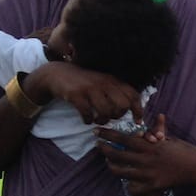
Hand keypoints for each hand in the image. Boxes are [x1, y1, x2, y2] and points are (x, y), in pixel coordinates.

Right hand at [27, 61, 142, 124]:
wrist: (57, 73)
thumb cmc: (85, 82)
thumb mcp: (103, 82)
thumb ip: (116, 92)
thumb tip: (132, 108)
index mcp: (113, 80)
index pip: (133, 95)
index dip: (138, 110)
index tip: (137, 121)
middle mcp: (104, 83)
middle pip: (123, 105)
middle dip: (118, 116)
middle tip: (111, 117)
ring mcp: (90, 88)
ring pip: (106, 111)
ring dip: (103, 120)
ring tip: (98, 120)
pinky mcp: (76, 94)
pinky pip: (88, 113)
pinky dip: (88, 120)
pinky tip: (86, 120)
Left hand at [96, 114, 195, 195]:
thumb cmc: (188, 152)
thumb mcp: (173, 140)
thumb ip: (160, 132)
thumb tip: (159, 117)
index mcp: (151, 146)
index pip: (124, 138)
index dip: (108, 135)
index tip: (97, 131)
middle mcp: (146, 160)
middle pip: (117, 155)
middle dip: (104, 150)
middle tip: (99, 146)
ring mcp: (149, 174)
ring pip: (121, 172)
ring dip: (112, 167)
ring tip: (110, 163)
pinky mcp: (154, 186)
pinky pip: (134, 189)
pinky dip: (130, 187)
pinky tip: (129, 184)